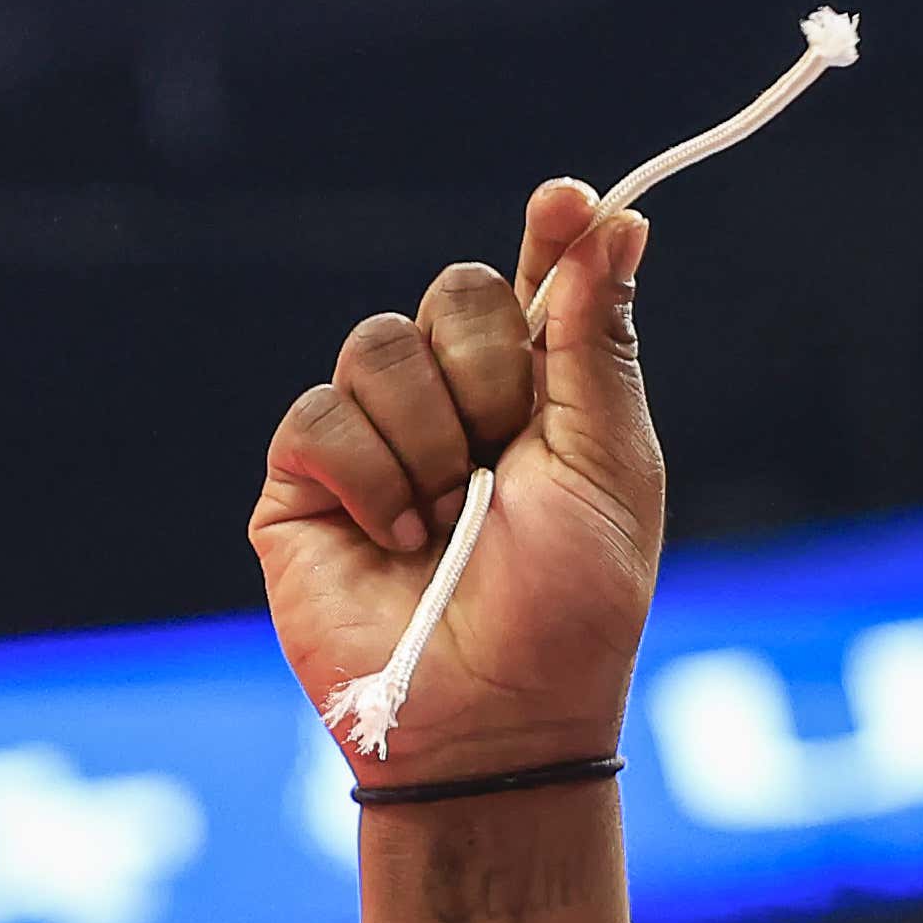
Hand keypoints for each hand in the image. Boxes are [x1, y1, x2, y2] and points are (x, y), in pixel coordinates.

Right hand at [252, 180, 663, 774]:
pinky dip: (368, 477)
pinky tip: (394, 542)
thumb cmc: (569, 612)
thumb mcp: (608, 468)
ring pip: (380, 345)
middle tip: (501, 458)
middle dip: (488, 369)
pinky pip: (323, 414)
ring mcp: (375, 439)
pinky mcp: (305, 483)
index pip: (535, 279)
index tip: (567, 202)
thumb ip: (597, 342)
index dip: (552, 231)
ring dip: (427, 438)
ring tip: (444, 524)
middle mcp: (455, 404)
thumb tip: (616, 218)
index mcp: (540, 396)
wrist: (491, 719)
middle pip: (455, 291)